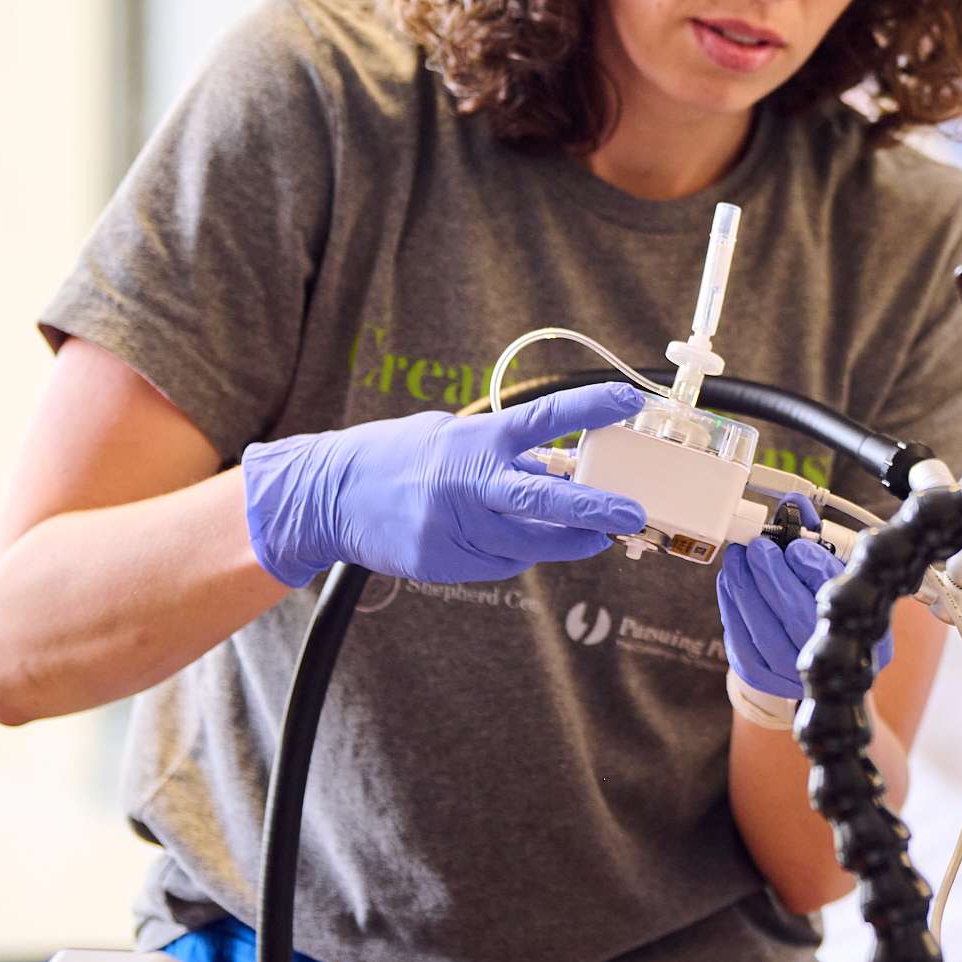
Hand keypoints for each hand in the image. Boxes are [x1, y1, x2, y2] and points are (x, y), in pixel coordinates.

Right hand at [241, 382, 649, 585]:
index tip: (628, 399)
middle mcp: (466, 483)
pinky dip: (518, 552)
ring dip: (569, 540)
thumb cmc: (401, 457)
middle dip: (594, 509)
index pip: (543, 418)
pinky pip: (499, 562)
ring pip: (528, 543)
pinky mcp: (441, 561)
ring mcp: (452, 527)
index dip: (588, 408)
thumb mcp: (455, 437)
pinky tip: (519, 541)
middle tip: (633, 514)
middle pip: (542, 499)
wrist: (328, 495)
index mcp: (475, 441)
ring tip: (595, 536)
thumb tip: (562, 469)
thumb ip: (507, 453)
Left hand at [714, 498, 890, 707]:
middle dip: (771, 576)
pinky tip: (731, 584)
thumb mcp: (837, 565)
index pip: (839, 597)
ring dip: (745, 590)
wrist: (822, 653)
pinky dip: (732, 611)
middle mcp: (837, 658)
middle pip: (798, 617)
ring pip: (765, 634)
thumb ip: (818, 534)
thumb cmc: (830, 597)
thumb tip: (794, 503)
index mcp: (867, 628)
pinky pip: (743, 647)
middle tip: (756, 547)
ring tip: (737, 560)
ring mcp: (800, 675)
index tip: (795, 547)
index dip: (814, 569)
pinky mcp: (768, 679)